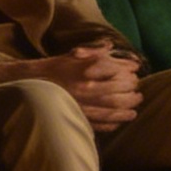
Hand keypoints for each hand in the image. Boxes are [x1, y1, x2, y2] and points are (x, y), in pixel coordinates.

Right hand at [2, 42, 143, 130]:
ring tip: (134, 108)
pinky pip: (101, 123)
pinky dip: (113, 123)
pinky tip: (119, 121)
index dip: (129, 72)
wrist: (32, 84)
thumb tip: (113, 47)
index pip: (116, 71)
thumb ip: (95, 51)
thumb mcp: (75, 54)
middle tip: (138, 92)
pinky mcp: (79, 116)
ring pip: (113, 109)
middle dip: (132, 92)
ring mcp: (83, 104)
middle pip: (118, 91)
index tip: (135, 73)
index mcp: (87, 69)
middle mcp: (87, 87)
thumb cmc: (55, 68)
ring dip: (127, 109)